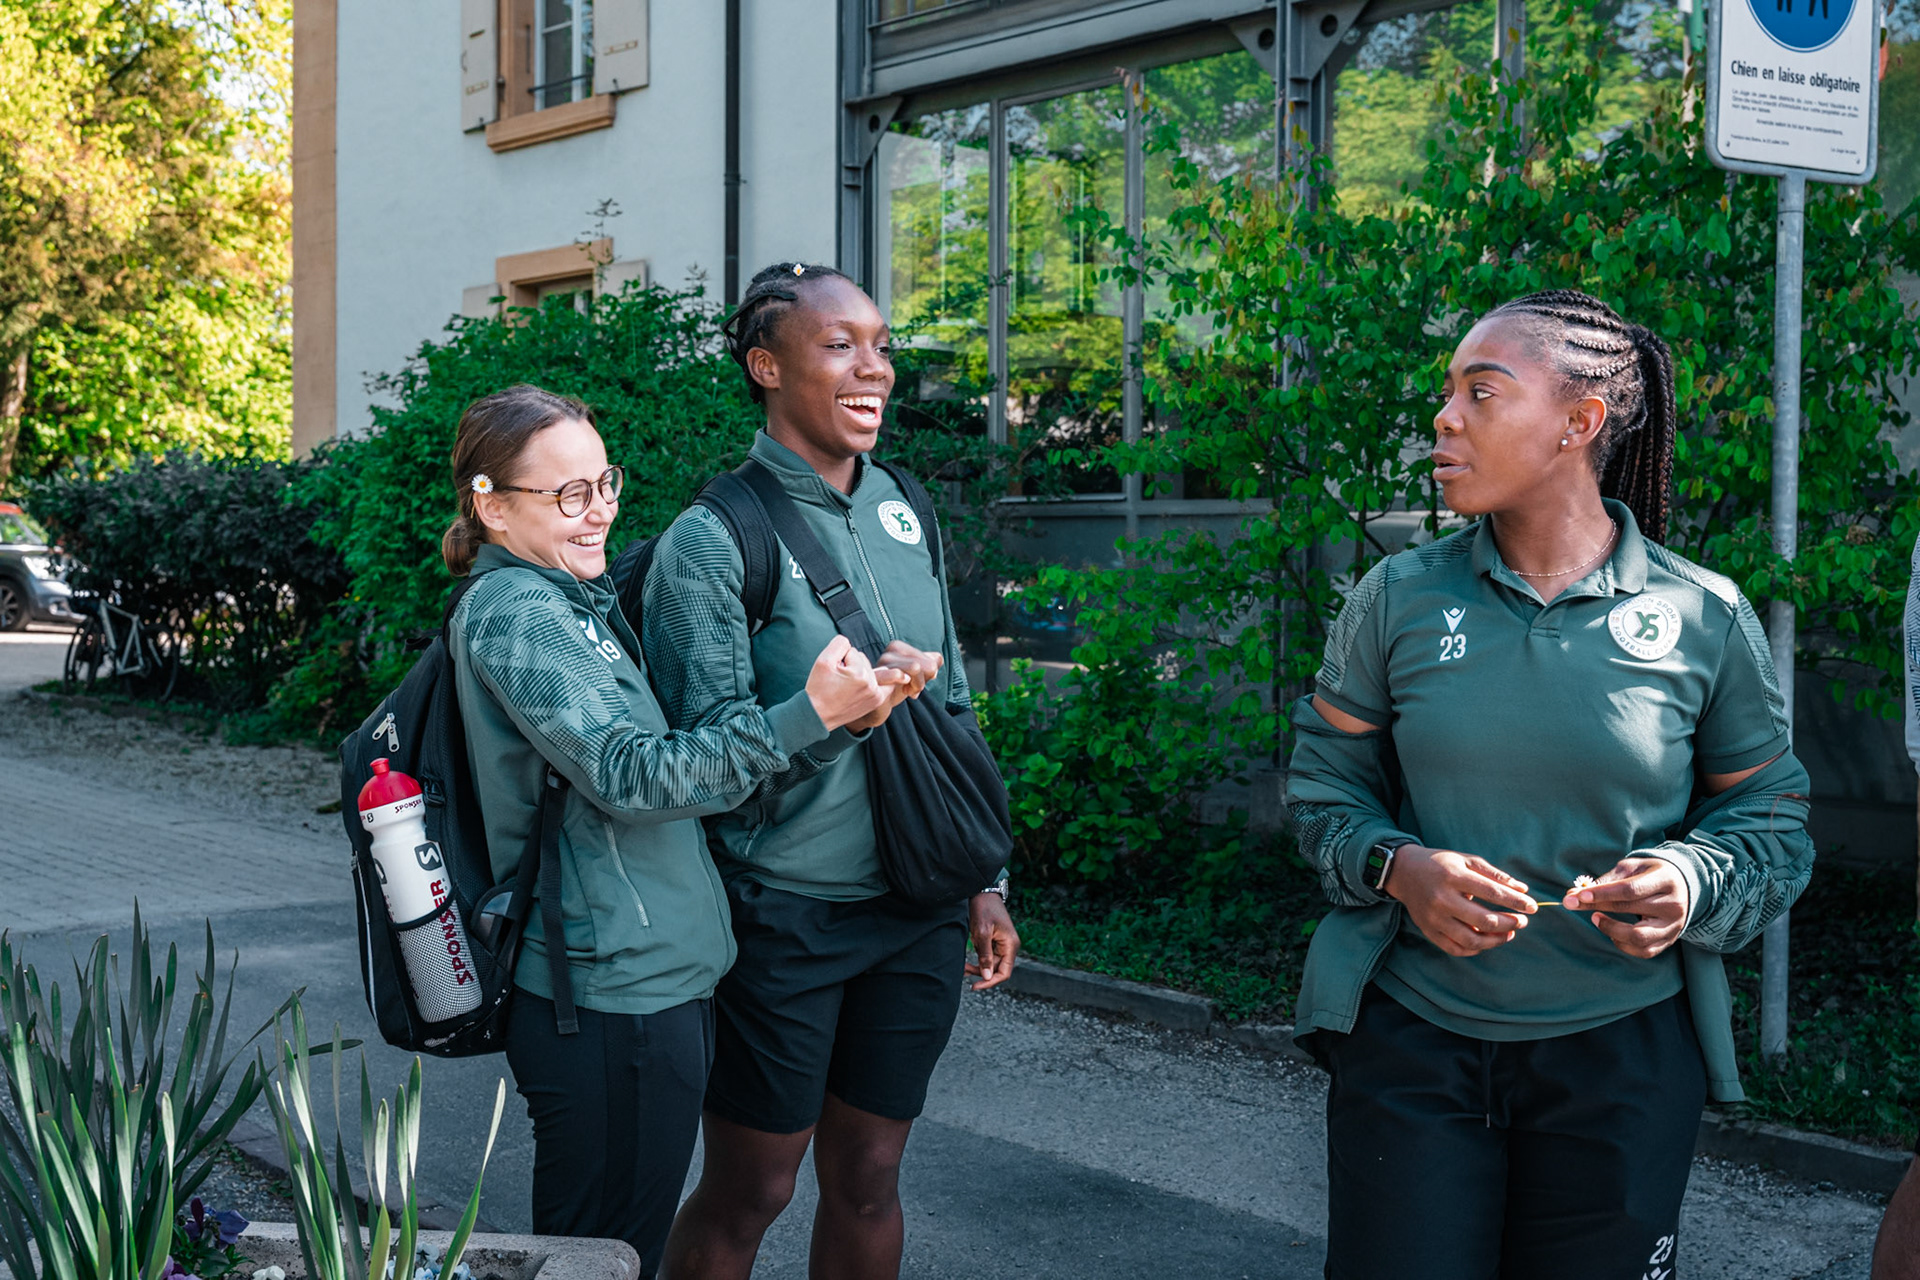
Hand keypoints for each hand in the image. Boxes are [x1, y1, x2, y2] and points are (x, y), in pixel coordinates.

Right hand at [804, 635, 890, 730]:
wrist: (818, 715)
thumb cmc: (818, 688)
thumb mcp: (823, 660)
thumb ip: (839, 643)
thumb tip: (850, 643)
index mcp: (859, 674)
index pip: (852, 651)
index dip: (840, 658)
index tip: (833, 673)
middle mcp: (872, 685)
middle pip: (863, 659)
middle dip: (850, 666)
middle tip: (838, 680)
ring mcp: (876, 695)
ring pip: (869, 669)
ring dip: (859, 673)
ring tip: (846, 686)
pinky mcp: (877, 701)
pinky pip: (883, 682)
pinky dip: (879, 680)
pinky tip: (870, 684)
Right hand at [845, 642, 940, 730]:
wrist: (875, 709)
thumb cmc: (894, 689)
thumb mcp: (915, 676)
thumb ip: (929, 664)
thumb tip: (937, 659)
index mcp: (897, 648)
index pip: (932, 660)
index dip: (930, 675)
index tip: (917, 682)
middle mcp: (888, 653)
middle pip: (927, 664)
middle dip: (924, 680)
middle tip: (912, 689)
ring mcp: (881, 666)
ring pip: (916, 667)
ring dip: (917, 685)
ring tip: (908, 692)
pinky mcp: (878, 681)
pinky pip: (897, 674)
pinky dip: (907, 682)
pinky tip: (906, 691)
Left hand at [965, 893, 1018, 989]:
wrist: (982, 892)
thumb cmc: (984, 909)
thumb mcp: (982, 933)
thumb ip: (985, 955)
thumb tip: (987, 976)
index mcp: (1010, 945)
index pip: (1004, 972)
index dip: (990, 982)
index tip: (975, 986)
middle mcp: (1009, 946)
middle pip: (997, 969)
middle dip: (980, 973)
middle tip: (963, 971)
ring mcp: (1002, 944)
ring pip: (991, 963)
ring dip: (977, 966)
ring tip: (962, 966)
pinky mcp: (994, 941)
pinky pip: (987, 955)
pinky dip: (977, 958)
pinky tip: (967, 958)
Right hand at [1383, 845, 1536, 956]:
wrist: (1404, 872)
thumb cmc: (1441, 864)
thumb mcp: (1466, 860)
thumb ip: (1494, 875)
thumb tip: (1523, 890)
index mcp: (1453, 876)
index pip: (1492, 892)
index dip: (1516, 902)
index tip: (1532, 907)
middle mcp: (1442, 898)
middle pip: (1484, 919)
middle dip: (1510, 922)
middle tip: (1522, 921)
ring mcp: (1433, 918)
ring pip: (1471, 939)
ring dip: (1496, 940)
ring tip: (1509, 933)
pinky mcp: (1428, 930)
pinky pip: (1455, 948)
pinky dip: (1475, 949)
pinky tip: (1487, 940)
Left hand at [1563, 857, 1690, 958]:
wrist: (1683, 886)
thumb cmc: (1650, 874)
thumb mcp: (1632, 868)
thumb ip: (1606, 881)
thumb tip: (1575, 893)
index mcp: (1665, 881)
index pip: (1630, 890)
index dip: (1602, 894)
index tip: (1578, 895)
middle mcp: (1673, 905)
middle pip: (1630, 909)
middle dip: (1596, 906)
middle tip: (1571, 903)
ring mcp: (1674, 926)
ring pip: (1638, 937)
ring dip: (1610, 929)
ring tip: (1596, 918)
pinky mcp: (1669, 941)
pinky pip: (1643, 951)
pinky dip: (1622, 944)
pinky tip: (1612, 932)